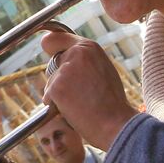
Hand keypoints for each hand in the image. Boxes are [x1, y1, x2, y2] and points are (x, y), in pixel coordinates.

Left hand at [41, 29, 135, 149]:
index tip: (47, 45)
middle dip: (60, 78)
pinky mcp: (56, 87)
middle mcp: (76, 53)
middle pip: (54, 64)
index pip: (59, 38)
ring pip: (51, 82)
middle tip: (80, 93)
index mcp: (89, 47)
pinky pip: (47, 97)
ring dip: (59, 94)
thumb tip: (59, 50)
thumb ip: (84, 60)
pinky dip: (56, 106)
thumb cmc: (111, 102)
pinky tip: (74, 110)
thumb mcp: (102, 69)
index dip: (52, 44)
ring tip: (81, 103)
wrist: (116, 124)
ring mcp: (65, 70)